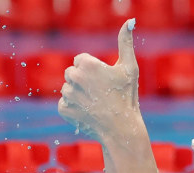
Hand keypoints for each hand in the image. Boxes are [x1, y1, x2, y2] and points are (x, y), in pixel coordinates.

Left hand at [58, 19, 140, 146]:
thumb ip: (125, 42)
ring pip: (67, 89)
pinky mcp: (63, 109)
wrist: (120, 129)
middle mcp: (74, 77)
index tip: (104, 81)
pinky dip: (73, 108)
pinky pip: (64, 104)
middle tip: (99, 94)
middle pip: (71, 73)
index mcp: (87, 64)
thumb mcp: (129, 67)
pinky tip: (87, 113)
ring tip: (94, 104)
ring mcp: (68, 95)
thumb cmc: (126, 97)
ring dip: (78, 95)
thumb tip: (129, 22)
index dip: (93, 71)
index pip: (80, 60)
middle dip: (83, 81)